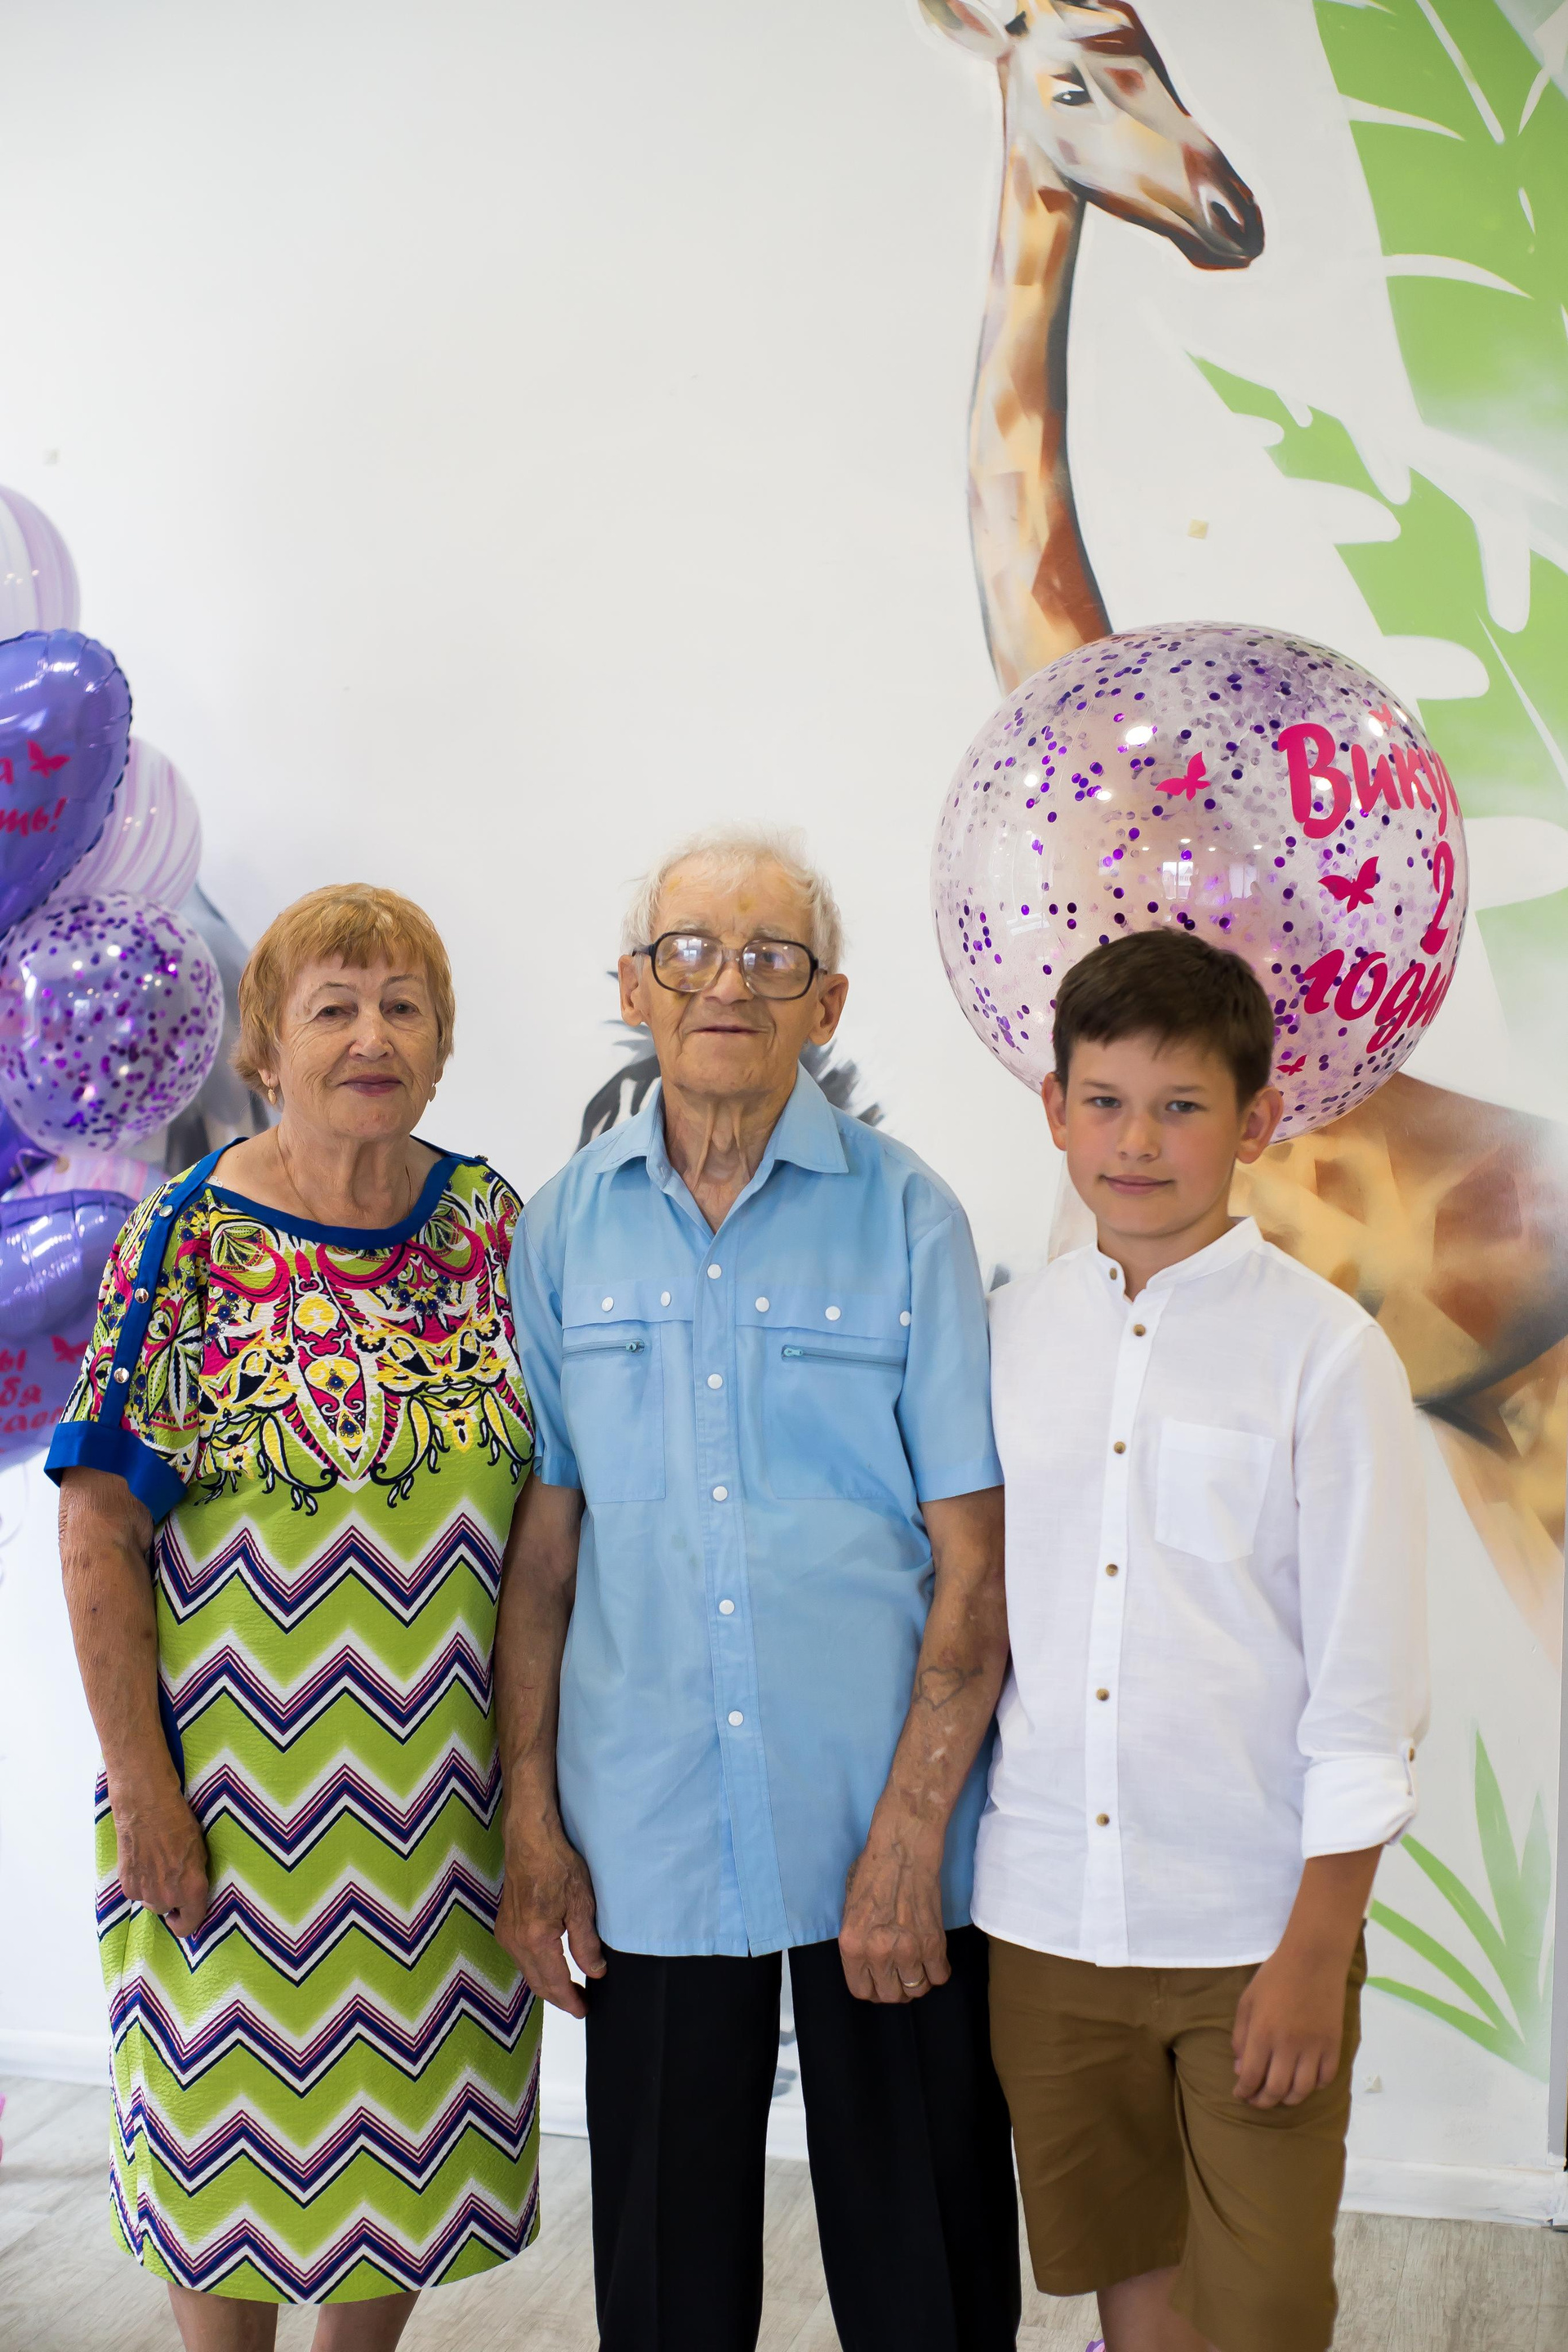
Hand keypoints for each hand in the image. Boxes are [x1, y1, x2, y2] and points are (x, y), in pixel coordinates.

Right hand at [109, 1773, 209, 1938]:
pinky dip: (140, 1882)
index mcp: (191, 1889)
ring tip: (157, 1865)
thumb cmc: (178, 1823)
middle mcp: (167, 1896)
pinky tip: (143, 1861)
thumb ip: (196, 1878)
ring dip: (154, 1892)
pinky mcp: (127, 1885)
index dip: (188, 1924)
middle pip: (168, 1911)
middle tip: (171, 1876)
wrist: (146, 1807)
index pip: (190, 1924)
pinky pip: (136, 1892)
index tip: (184, 1917)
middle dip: (171, 1900)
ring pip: (151, 1902)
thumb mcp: (200, 1851)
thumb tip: (192, 1894)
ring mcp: (144, 1893)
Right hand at [496, 1818, 604, 2017]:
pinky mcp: (505, 1925)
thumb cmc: (556, 1864)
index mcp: (537, 1940)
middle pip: (538, 1984)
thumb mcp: (582, 1904)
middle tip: (580, 2004)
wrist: (529, 1839)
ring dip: (548, 1984)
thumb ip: (586, 1943)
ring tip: (570, 1989)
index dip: (571, 2001)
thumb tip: (595, 1970)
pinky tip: (551, 1966)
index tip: (584, 2011)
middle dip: (560, 1998)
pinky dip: (537, 1969)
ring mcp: (507, 1934)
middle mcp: (516, 1942)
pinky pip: (520, 1958)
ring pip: (528, 1972)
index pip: (555, 1983)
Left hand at [839, 1818, 950, 2002]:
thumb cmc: (873, 1870)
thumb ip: (857, 1939)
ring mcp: (907, 1950)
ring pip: (916, 1990)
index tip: (879, 1982)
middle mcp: (878, 1953)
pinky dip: (936, 1971)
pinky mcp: (933, 1942)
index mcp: (851, 1945)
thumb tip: (867, 1961)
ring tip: (916, 1966)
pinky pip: (939, 1976)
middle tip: (899, 1974)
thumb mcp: (849, 1907)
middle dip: (895, 1988)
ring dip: (916, 1981)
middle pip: (890, 1995)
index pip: (861, 1991)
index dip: (872, 1989)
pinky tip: (931, 1958)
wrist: (903, 1848)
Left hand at [1232, 1940, 1350, 2107]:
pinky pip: (1325, 2078)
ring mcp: (1314, 2047)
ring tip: (1280, 2096)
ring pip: (1302, 2090)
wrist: (1312, 1959)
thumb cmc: (1274, 1977)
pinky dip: (1314, 2086)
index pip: (1251, 2076)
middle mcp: (1288, 2045)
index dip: (1244, 2091)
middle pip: (1276, 2090)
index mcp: (1263, 2033)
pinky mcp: (1333, 2045)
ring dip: (1288, 2099)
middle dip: (1263, 2101)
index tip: (1240, 2094)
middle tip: (1257, 2100)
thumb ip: (1240, 2036)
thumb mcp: (1247, 2001)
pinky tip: (1305, 2081)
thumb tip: (1240, 2069)